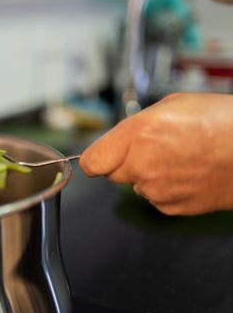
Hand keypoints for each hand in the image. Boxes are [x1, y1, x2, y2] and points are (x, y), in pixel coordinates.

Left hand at [79, 93, 232, 215]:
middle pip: (112, 174)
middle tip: (152, 151)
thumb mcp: (172, 106)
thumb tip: (120, 139)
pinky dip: (166, 189)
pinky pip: (157, 198)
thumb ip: (136, 125)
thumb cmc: (222, 123)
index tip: (98, 159)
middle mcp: (142, 164)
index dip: (95, 159)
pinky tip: (188, 174)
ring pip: (137, 186)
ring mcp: (156, 189)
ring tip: (179, 159)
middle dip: (125, 163)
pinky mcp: (171, 206)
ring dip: (148, 176)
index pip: (92, 161)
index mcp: (138, 134)